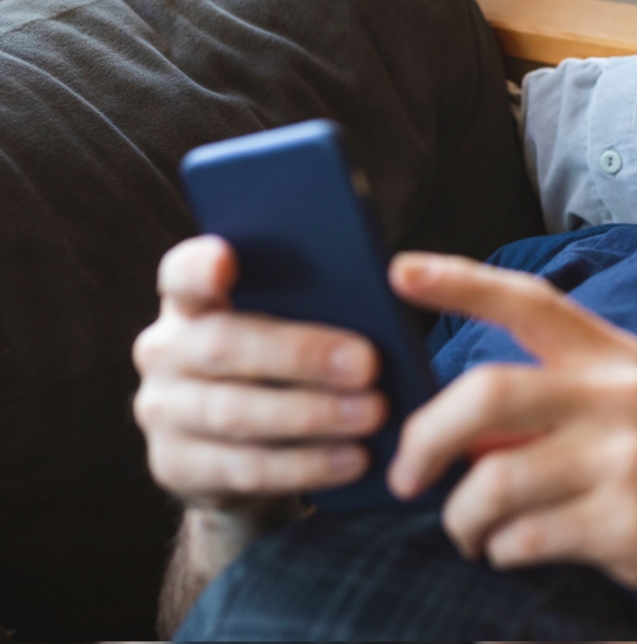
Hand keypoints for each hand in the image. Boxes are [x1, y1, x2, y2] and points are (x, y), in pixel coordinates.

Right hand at [133, 235, 387, 509]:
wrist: (239, 446)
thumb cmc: (280, 362)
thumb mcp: (287, 325)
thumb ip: (310, 303)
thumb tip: (384, 289)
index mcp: (191, 300)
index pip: (183, 273)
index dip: (200, 265)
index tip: (227, 257)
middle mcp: (164, 351)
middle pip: (222, 346)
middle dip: (301, 355)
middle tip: (368, 365)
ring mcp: (162, 411)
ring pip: (235, 413)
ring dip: (313, 416)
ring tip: (373, 414)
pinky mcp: (177, 467)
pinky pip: (245, 469)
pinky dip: (306, 465)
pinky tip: (353, 459)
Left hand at [386, 252, 636, 640]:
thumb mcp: (627, 416)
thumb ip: (548, 408)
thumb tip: (455, 431)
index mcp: (616, 356)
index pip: (528, 301)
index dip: (459, 281)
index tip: (399, 271)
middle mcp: (622, 393)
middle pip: (486, 391)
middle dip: (425, 439)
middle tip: (404, 477)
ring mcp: (628, 457)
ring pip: (493, 478)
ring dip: (461, 518)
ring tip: (471, 533)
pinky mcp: (629, 522)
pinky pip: (524, 536)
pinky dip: (502, 550)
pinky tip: (517, 550)